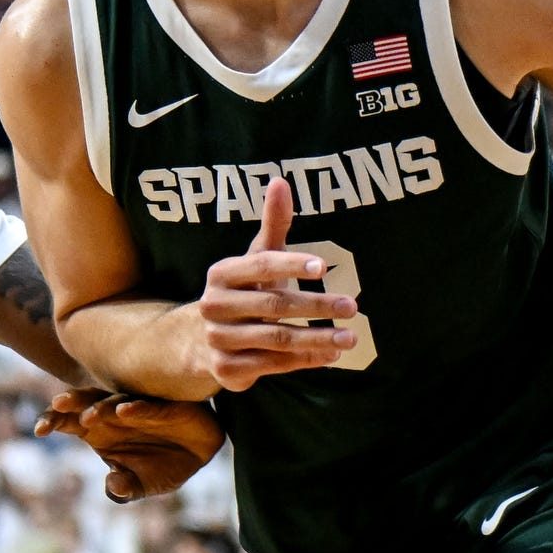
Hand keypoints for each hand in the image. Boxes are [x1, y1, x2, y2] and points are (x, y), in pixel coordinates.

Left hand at [37, 389, 225, 501]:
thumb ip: (127, 487)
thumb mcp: (144, 484)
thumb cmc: (163, 465)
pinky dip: (136, 408)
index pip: (70, 421)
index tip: (39, 430)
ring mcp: (138, 408)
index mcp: (100, 430)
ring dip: (102, 407)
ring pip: (115, 402)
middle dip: (72, 405)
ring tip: (90, 416)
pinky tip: (124, 412)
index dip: (54, 421)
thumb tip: (113, 485)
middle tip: (58, 406)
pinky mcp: (164, 407)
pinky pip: (147, 406)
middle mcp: (115, 415)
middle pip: (87, 405)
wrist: (200, 452)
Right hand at [195, 178, 356, 391]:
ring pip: (277, 340)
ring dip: (318, 338)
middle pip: (274, 305)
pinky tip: (330, 355)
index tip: (322, 267)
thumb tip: (280, 182)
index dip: (291, 265)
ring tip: (350, 337)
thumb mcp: (255, 259)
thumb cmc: (242, 292)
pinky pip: (273, 365)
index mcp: (221, 274)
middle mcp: (214, 306)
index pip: (260, 266)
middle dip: (317, 306)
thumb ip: (272, 225)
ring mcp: (218, 340)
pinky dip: (305, 360)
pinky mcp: (226, 370)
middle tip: (352, 307)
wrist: (201, 341)